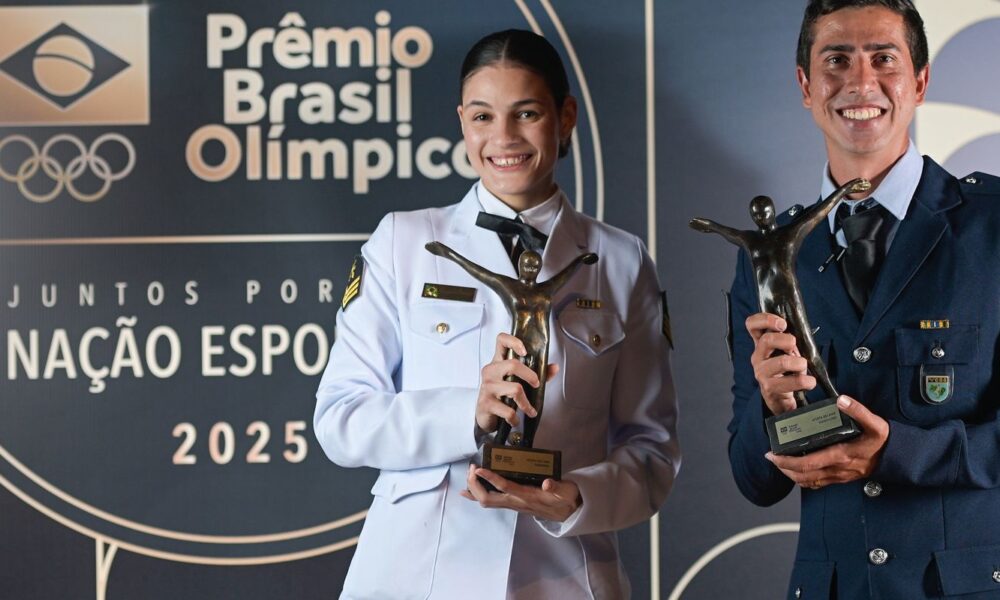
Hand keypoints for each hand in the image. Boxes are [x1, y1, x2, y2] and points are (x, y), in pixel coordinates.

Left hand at [460, 463, 581, 521]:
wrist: (569, 513)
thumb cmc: (566, 499)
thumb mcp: (566, 491)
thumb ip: (557, 487)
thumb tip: (547, 483)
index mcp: (528, 497)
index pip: (505, 488)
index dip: (491, 478)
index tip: (479, 469)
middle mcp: (517, 503)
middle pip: (489, 498)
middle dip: (476, 485)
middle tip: (472, 468)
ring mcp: (513, 505)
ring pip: (488, 502)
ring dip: (475, 489)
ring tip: (469, 474)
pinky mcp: (512, 504)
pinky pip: (491, 502)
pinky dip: (477, 496)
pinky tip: (467, 492)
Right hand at [476, 333, 556, 432]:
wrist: (484, 415)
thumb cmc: (501, 394)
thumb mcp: (517, 381)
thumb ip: (537, 373)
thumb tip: (554, 367)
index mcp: (498, 362)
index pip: (501, 341)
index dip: (513, 341)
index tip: (525, 351)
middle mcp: (491, 371)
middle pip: (513, 365)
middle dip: (530, 376)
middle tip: (536, 384)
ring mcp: (487, 386)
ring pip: (514, 389)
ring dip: (526, 403)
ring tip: (529, 410)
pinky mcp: (486, 403)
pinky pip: (508, 410)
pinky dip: (515, 418)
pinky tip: (515, 419)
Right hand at [745, 312, 815, 415]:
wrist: (780, 398)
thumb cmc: (787, 371)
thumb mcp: (788, 352)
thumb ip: (789, 341)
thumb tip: (801, 332)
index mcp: (761, 344)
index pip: (752, 325)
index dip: (765, 319)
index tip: (782, 324)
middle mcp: (758, 356)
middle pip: (766, 340)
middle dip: (786, 340)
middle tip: (795, 345)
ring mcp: (761, 372)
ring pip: (780, 362)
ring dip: (798, 363)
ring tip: (804, 366)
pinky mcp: (769, 387)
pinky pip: (788, 382)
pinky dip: (803, 381)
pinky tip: (809, 381)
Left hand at [766, 395, 889, 488]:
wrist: (897, 458)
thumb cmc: (884, 441)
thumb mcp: (875, 423)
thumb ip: (858, 410)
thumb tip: (841, 400)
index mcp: (840, 455)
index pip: (807, 463)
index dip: (787, 461)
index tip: (773, 454)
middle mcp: (837, 469)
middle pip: (802, 476)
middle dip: (783, 468)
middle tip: (771, 457)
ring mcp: (838, 476)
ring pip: (808, 482)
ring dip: (791, 474)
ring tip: (781, 463)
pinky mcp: (841, 478)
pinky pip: (818, 484)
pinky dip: (804, 479)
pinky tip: (798, 471)